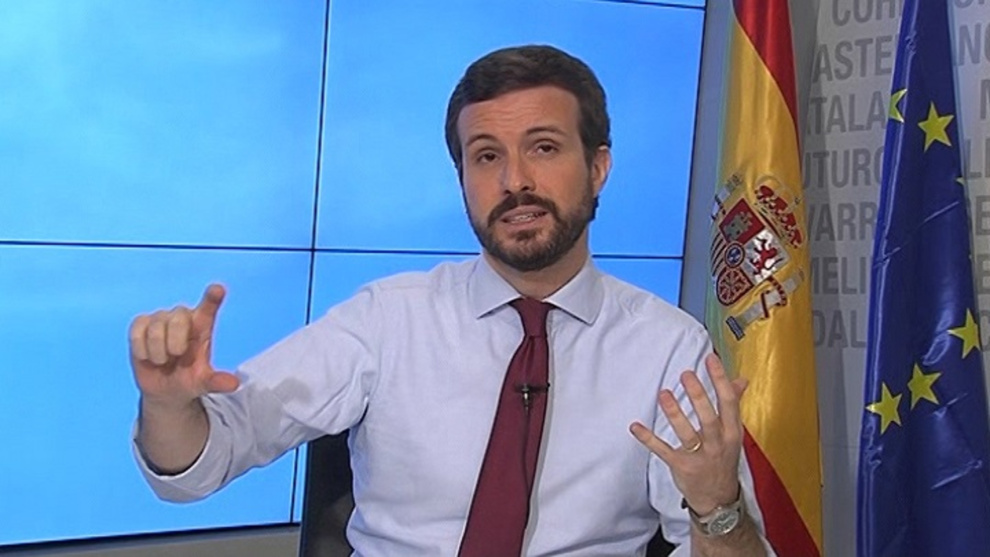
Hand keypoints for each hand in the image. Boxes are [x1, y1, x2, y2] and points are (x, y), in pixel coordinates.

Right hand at [129, 284, 238, 408]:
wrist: (165, 390)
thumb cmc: (188, 380)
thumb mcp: (203, 383)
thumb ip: (216, 381)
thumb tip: (234, 384)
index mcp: (203, 327)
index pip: (209, 307)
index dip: (212, 297)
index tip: (218, 289)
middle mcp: (183, 317)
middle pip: (179, 316)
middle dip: (176, 342)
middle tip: (177, 356)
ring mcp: (161, 318)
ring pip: (156, 327)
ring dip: (158, 352)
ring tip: (163, 361)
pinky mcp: (141, 324)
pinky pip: (137, 331)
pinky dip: (142, 349)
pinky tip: (148, 357)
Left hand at [629, 353, 746, 514]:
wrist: (718, 500)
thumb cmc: (723, 459)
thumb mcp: (733, 434)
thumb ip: (734, 405)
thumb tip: (741, 379)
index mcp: (732, 432)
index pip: (729, 402)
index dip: (720, 380)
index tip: (711, 359)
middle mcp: (718, 444)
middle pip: (709, 417)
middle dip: (698, 396)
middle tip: (686, 374)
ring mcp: (700, 457)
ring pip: (687, 433)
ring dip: (675, 414)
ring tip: (663, 394)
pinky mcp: (682, 467)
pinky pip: (664, 451)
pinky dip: (649, 439)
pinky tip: (635, 427)